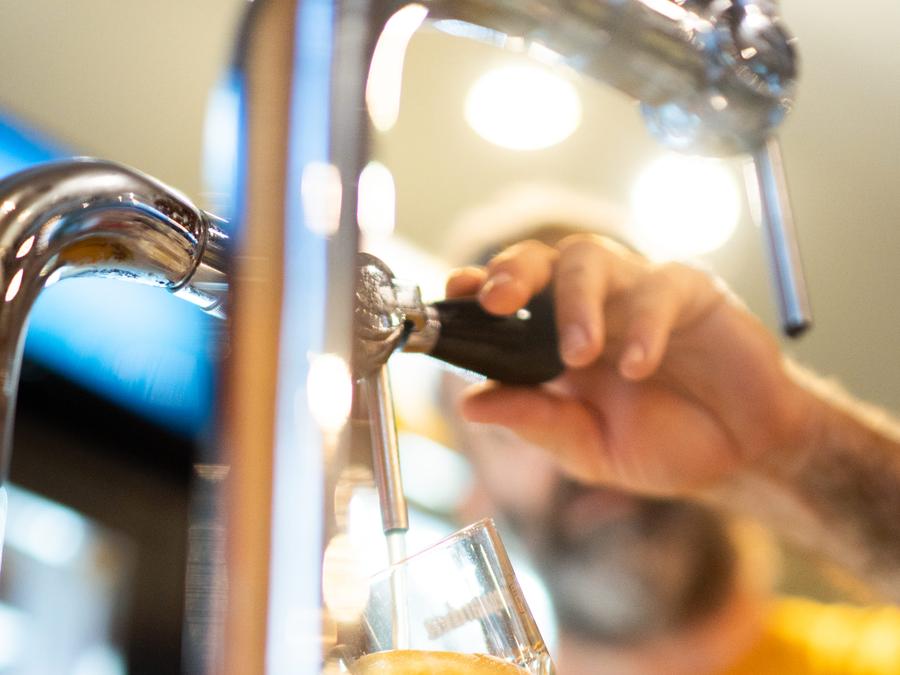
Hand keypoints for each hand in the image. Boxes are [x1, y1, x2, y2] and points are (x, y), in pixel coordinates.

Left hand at [447, 235, 816, 495]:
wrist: (744, 455)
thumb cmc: (664, 446)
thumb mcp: (588, 449)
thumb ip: (536, 423)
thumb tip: (469, 406)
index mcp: (558, 340)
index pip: (511, 297)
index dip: (480, 288)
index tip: (453, 293)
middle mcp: (595, 306)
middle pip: (544, 258)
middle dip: (514, 272)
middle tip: (498, 301)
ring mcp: (640, 293)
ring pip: (594, 257)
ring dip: (576, 301)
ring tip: (578, 353)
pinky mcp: (692, 293)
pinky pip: (661, 289)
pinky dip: (644, 327)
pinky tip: (637, 367)